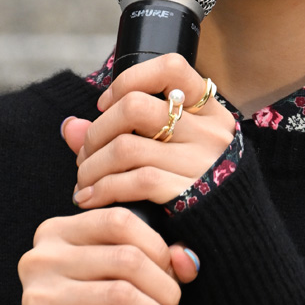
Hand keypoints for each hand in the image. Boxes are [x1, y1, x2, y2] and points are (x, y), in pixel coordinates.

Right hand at [18, 207, 199, 304]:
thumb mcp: (116, 270)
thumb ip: (155, 257)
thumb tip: (188, 260)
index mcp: (58, 231)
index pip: (119, 221)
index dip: (157, 247)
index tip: (170, 273)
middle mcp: (43, 258)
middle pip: (126, 260)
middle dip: (164, 288)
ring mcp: (39, 296)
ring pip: (120, 296)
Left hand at [62, 54, 236, 207]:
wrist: (235, 236)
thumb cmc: (192, 188)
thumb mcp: (170, 152)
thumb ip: (118, 134)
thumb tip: (69, 125)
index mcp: (210, 112)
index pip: (171, 68)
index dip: (128, 80)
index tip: (106, 105)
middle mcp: (209, 132)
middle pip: (134, 107)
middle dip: (97, 131)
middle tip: (86, 153)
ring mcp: (201, 162)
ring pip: (126, 147)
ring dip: (91, 165)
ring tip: (84, 180)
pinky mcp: (189, 194)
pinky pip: (134, 181)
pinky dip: (102, 189)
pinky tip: (90, 198)